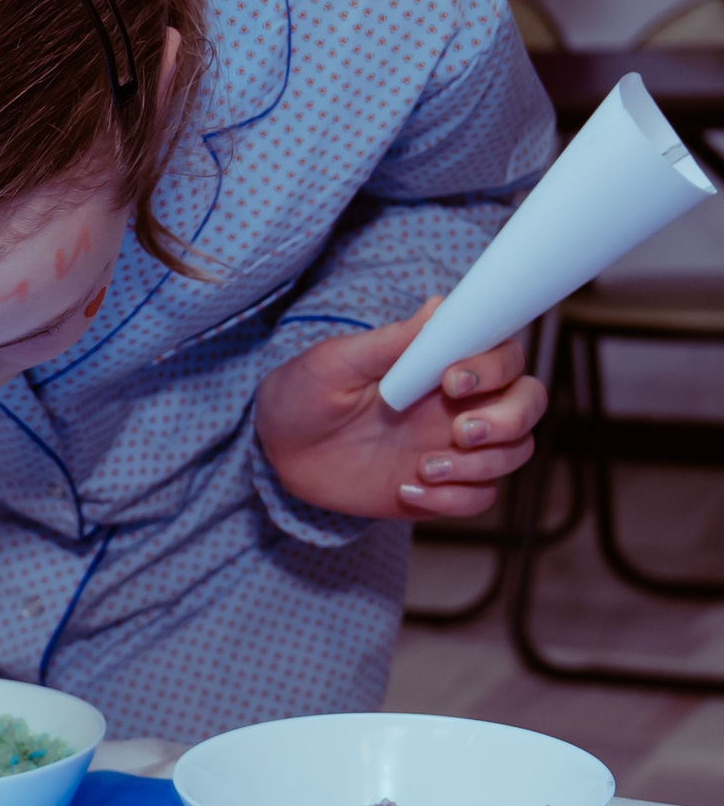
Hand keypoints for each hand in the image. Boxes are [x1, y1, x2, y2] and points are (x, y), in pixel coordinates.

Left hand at [255, 297, 544, 519]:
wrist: (277, 451)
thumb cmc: (304, 393)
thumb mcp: (335, 363)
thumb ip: (390, 342)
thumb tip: (439, 306)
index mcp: (440, 364)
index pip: (504, 355)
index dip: (494, 367)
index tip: (451, 380)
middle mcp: (458, 403)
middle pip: (528, 404)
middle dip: (508, 420)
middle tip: (459, 430)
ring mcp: (453, 446)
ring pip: (515, 452)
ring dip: (481, 464)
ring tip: (423, 467)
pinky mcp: (441, 487)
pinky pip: (480, 497)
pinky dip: (453, 499)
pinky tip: (405, 490)